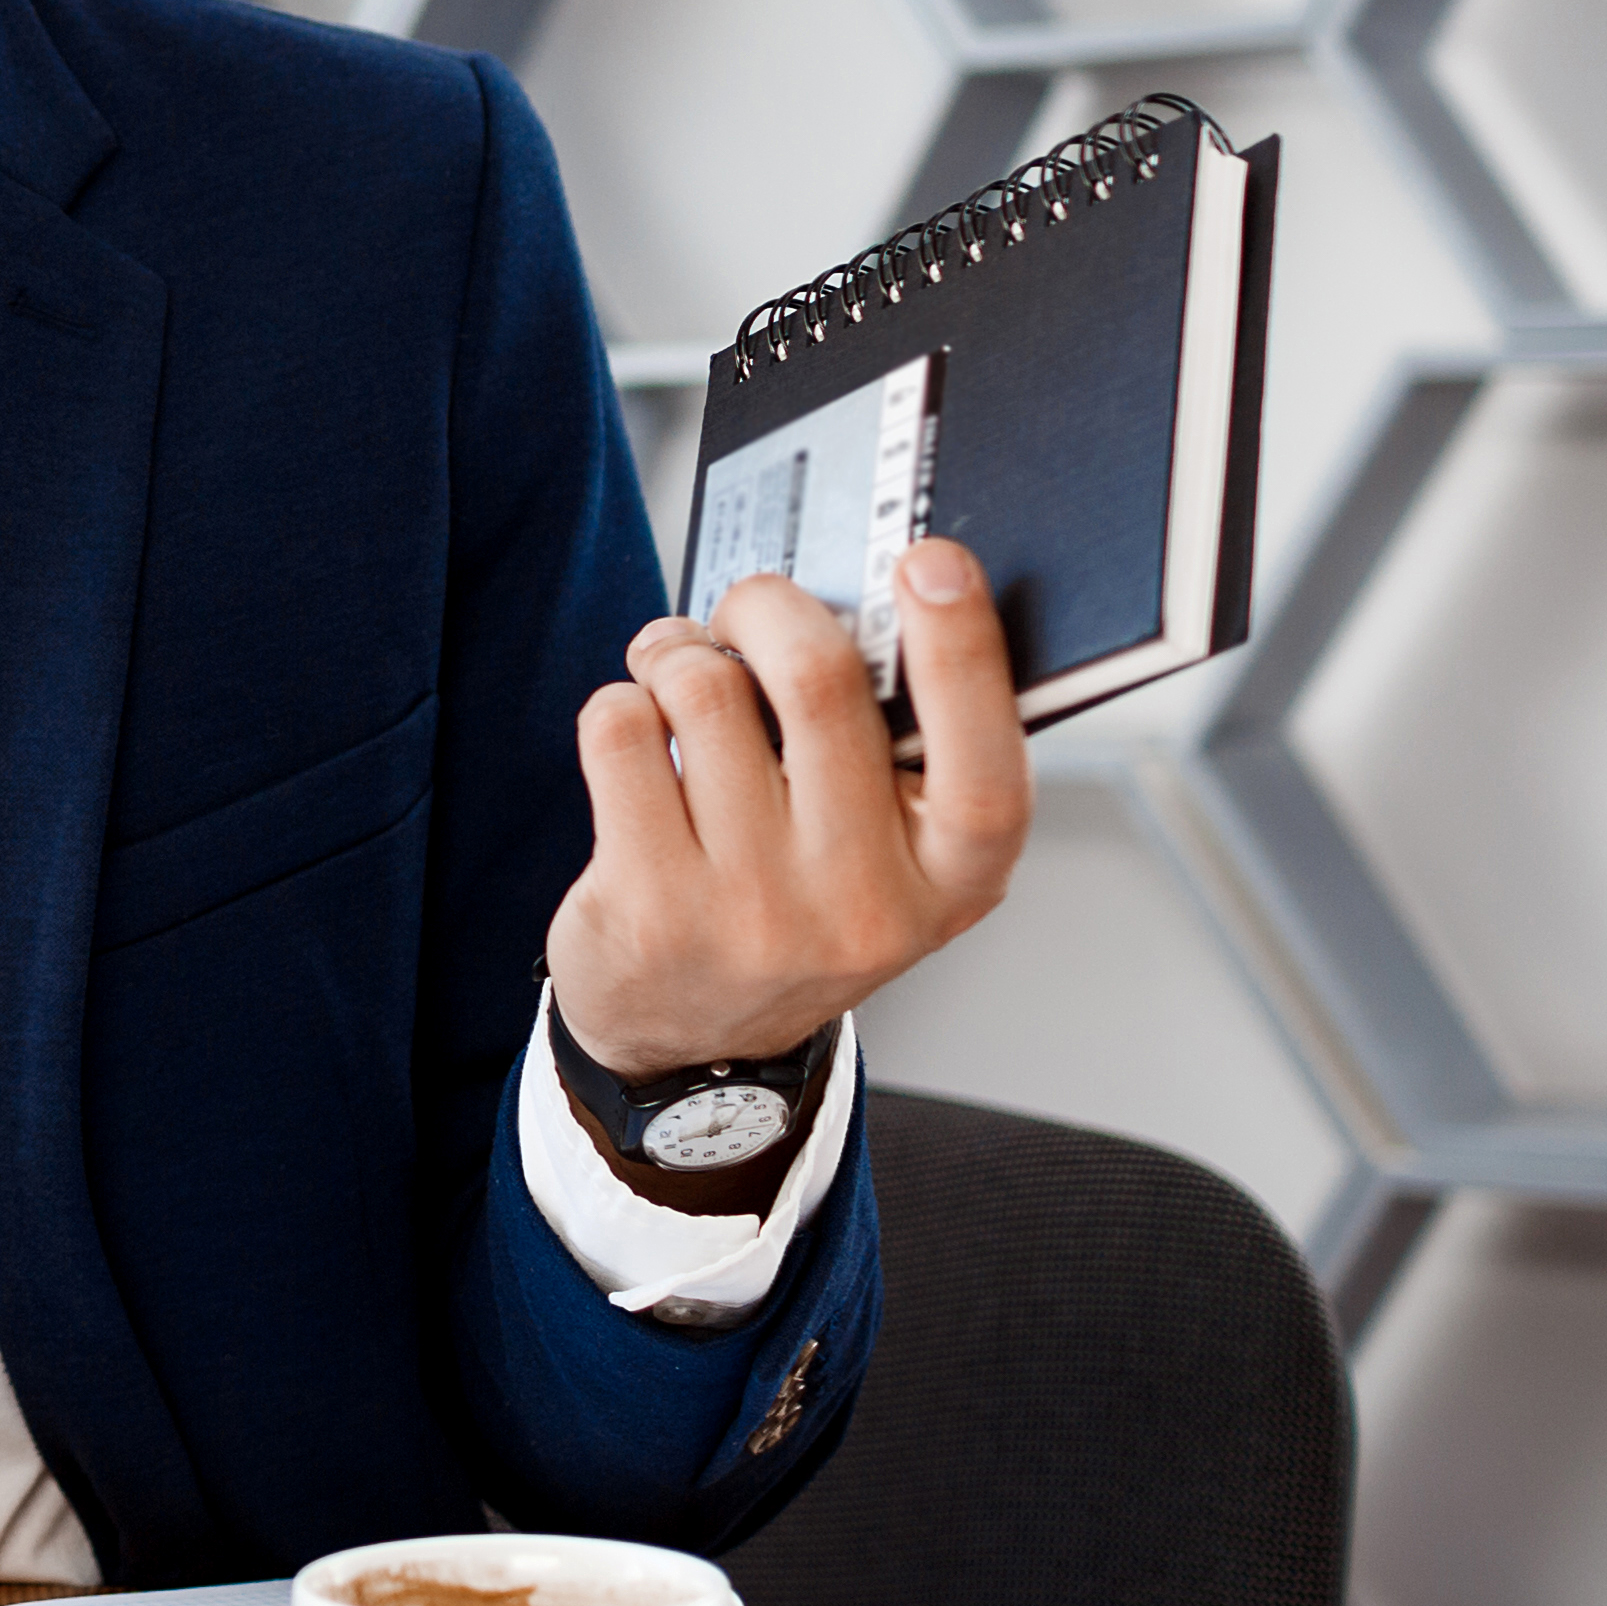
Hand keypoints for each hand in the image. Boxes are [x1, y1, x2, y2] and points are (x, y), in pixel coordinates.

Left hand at [544, 536, 1028, 1075]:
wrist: (693, 1044)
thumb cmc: (799, 902)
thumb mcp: (885, 853)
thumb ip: (892, 749)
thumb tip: (856, 602)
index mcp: (951, 879)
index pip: (985, 766)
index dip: (965, 653)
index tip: (930, 560)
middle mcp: (864, 905)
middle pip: (820, 685)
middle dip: (768, 606)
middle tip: (746, 609)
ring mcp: (753, 913)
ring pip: (705, 693)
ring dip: (680, 653)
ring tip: (676, 674)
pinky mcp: (650, 908)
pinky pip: (621, 731)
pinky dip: (621, 702)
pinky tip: (635, 736)